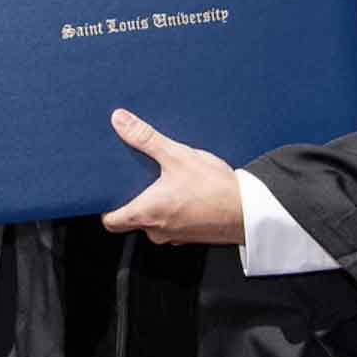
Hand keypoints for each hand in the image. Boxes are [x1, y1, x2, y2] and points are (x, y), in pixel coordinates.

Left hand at [99, 109, 244, 244]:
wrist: (251, 212)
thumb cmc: (215, 190)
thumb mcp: (177, 156)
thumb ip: (145, 138)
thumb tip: (119, 121)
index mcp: (145, 214)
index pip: (110, 220)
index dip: (105, 205)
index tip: (107, 189)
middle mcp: (157, 230)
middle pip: (131, 219)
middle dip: (132, 199)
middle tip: (134, 177)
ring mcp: (176, 235)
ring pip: (153, 221)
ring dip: (154, 203)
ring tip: (162, 180)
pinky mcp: (192, 235)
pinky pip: (173, 222)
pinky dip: (173, 208)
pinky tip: (185, 190)